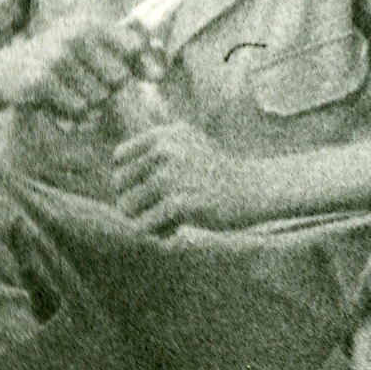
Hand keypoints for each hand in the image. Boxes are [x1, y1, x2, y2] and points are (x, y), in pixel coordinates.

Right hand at [6, 19, 148, 121]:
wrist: (1, 73)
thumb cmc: (55, 61)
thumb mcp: (88, 48)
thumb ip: (127, 54)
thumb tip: (162, 70)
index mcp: (89, 24)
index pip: (136, 46)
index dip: (144, 64)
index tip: (147, 74)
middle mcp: (74, 35)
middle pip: (120, 79)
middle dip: (108, 88)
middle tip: (84, 83)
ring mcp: (57, 57)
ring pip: (99, 98)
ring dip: (87, 104)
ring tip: (65, 92)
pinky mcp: (41, 81)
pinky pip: (79, 111)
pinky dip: (72, 115)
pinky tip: (55, 104)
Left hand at [112, 120, 275, 237]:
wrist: (255, 189)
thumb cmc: (218, 173)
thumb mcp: (189, 146)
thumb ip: (155, 152)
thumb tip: (115, 178)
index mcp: (165, 135)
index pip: (119, 158)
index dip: (130, 178)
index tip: (152, 188)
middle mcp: (166, 151)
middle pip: (119, 183)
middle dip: (134, 201)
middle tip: (160, 209)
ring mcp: (173, 176)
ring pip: (127, 207)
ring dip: (143, 219)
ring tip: (168, 221)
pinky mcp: (180, 203)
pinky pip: (144, 226)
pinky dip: (156, 234)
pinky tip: (175, 232)